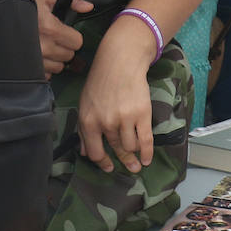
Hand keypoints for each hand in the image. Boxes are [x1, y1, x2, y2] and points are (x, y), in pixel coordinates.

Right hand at [30, 0, 91, 75]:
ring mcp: (35, 60)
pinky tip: (37, 56)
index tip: (64, 32)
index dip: (72, 36)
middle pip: (69, 55)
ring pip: (59, 67)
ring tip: (44, 46)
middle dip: (64, 47)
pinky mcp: (27, 69)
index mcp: (51, 28)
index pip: (77, 42)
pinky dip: (44, 68)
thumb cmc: (21, 7)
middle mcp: (43, 46)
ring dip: (55, 59)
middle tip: (53, 38)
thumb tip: (88, 7)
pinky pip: (46, 75)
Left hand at [77, 24, 154, 173]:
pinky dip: (147, 153)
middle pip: (115, 149)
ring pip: (130, 146)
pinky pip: (145, 141)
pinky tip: (147, 159)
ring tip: (137, 157)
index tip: (110, 167)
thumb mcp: (85, 104)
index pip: (94, 152)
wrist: (120, 62)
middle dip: (123, 160)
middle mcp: (105, 123)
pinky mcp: (142, 115)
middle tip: (130, 168)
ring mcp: (124, 119)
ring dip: (134, 153)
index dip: (103, 162)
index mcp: (88, 121)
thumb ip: (84, 129)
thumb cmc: (101, 82)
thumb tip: (85, 152)